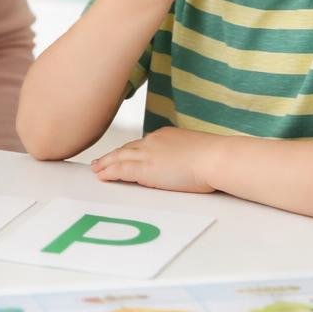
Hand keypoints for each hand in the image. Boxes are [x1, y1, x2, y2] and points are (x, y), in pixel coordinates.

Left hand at [90, 127, 224, 193]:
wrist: (216, 158)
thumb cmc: (216, 157)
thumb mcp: (198, 151)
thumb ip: (187, 155)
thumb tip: (191, 163)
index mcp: (166, 136)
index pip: (143, 144)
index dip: (130, 150)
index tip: (123, 154)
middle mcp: (153, 142)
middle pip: (127, 149)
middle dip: (113, 155)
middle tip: (100, 161)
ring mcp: (148, 154)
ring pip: (119, 158)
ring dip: (106, 163)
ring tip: (96, 169)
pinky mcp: (145, 170)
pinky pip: (121, 170)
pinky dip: (109, 172)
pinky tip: (102, 176)